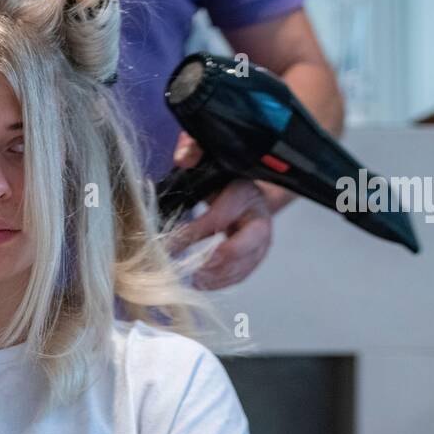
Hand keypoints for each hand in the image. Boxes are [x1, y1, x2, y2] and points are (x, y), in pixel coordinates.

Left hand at [168, 133, 273, 289]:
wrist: (244, 181)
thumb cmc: (219, 171)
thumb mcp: (206, 154)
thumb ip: (194, 148)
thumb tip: (184, 158)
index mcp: (245, 190)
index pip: (220, 215)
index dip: (194, 233)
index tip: (169, 245)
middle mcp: (259, 213)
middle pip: (249, 242)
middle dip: (220, 260)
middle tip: (193, 272)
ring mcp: (264, 235)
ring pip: (249, 261)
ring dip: (222, 276)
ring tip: (195, 281)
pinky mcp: (259, 251)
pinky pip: (246, 271)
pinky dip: (225, 281)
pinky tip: (204, 284)